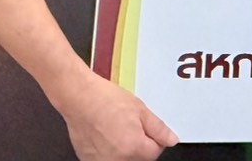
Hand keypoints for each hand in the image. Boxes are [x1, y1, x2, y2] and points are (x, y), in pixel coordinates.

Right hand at [57, 72, 177, 160]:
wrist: (79, 97)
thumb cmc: (106, 100)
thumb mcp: (140, 109)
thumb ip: (159, 128)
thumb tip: (172, 140)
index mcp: (134, 147)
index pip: (155, 152)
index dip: (154, 138)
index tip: (146, 128)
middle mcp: (118, 160)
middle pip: (140, 158)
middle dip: (140, 144)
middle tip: (130, 126)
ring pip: (124, 160)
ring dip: (125, 149)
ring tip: (116, 130)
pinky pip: (107, 159)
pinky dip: (109, 151)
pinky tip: (105, 136)